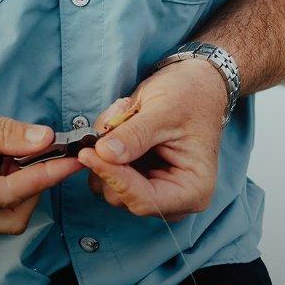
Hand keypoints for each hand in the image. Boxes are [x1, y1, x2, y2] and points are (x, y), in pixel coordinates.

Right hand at [0, 80, 81, 233]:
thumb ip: (3, 132)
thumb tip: (45, 140)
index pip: (10, 194)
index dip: (47, 176)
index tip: (74, 161)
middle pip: (10, 216)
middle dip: (36, 186)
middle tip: (51, 152)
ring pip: (2, 212)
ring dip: (22, 184)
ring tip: (26, 148)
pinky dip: (6, 181)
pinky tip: (8, 154)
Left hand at [78, 58, 225, 220]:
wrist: (194, 85)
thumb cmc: (191, 97)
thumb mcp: (165, 110)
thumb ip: (135, 135)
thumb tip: (105, 154)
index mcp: (193, 189)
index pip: (144, 199)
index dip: (114, 178)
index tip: (89, 153)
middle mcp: (174, 199)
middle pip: (121, 197)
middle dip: (109, 160)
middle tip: (114, 120)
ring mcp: (153, 190)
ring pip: (108, 186)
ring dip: (105, 152)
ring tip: (124, 115)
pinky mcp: (136, 179)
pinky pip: (104, 174)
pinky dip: (104, 150)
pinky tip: (121, 125)